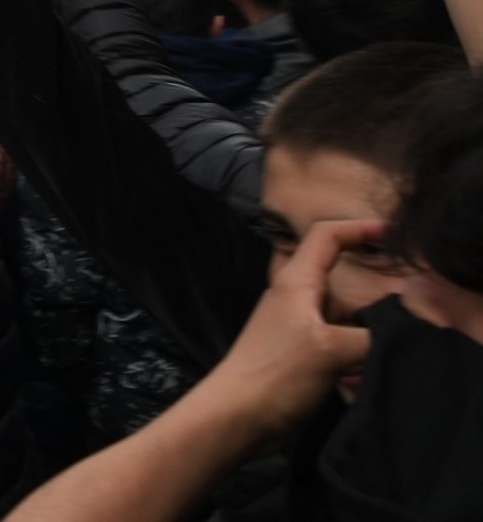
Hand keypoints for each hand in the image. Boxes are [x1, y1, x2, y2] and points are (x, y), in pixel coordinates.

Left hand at [202, 219, 382, 435]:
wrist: (238, 416)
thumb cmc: (278, 372)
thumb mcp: (333, 349)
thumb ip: (374, 335)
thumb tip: (403, 333)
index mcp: (296, 282)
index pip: (326, 237)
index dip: (358, 229)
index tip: (393, 233)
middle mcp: (296, 299)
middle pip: (343, 283)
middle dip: (375, 299)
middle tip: (406, 320)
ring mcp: (298, 328)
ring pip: (345, 318)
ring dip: (368, 333)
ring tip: (385, 355)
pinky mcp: (302, 355)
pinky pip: (340, 345)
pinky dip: (357, 356)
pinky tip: (367, 376)